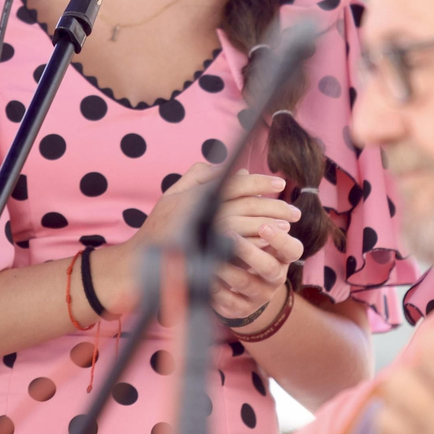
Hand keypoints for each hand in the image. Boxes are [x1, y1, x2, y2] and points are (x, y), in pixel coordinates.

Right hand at [99, 164, 295, 315]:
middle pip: (246, 204)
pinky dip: (258, 247)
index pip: (235, 182)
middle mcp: (200, 210)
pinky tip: (272, 248)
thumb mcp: (173, 196)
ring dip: (270, 226)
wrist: (137, 266)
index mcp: (195, 193)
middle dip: (274, 206)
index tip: (280, 183)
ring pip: (247, 226)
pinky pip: (239, 250)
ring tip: (288, 228)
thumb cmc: (157, 229)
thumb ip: (198, 176)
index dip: (260, 181)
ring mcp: (202, 234)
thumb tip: (229, 167)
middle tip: (295, 211)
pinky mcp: (205, 256)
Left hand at [211, 210, 301, 323]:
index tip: (264, 226)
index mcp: (282, 256)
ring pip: (246, 284)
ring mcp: (258, 296)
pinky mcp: (240, 309)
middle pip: (270, 268)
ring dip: (228, 268)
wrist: (238, 289)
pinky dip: (215, 287)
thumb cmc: (244, 248)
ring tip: (209, 253)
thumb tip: (240, 172)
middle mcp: (275, 277)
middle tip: (229, 234)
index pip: (293, 249)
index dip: (281, 239)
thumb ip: (247, 202)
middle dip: (251, 252)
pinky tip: (202, 273)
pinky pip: (227, 301)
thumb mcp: (251, 227)